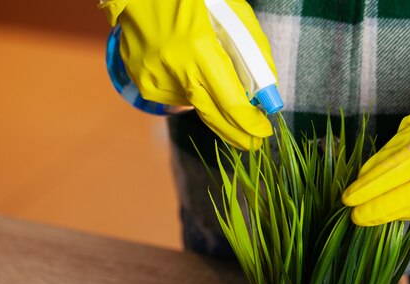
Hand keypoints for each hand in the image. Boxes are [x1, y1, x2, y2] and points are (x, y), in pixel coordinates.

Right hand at [99, 0, 275, 149]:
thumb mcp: (232, 13)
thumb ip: (253, 52)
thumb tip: (266, 90)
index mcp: (200, 49)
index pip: (231, 103)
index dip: (250, 124)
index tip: (264, 134)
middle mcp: (176, 70)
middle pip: (213, 118)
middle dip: (237, 134)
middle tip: (253, 144)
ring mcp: (155, 80)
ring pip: (195, 106)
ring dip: (212, 101)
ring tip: (211, 75)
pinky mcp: (143, 83)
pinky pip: (176, 97)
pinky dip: (190, 89)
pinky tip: (186, 67)